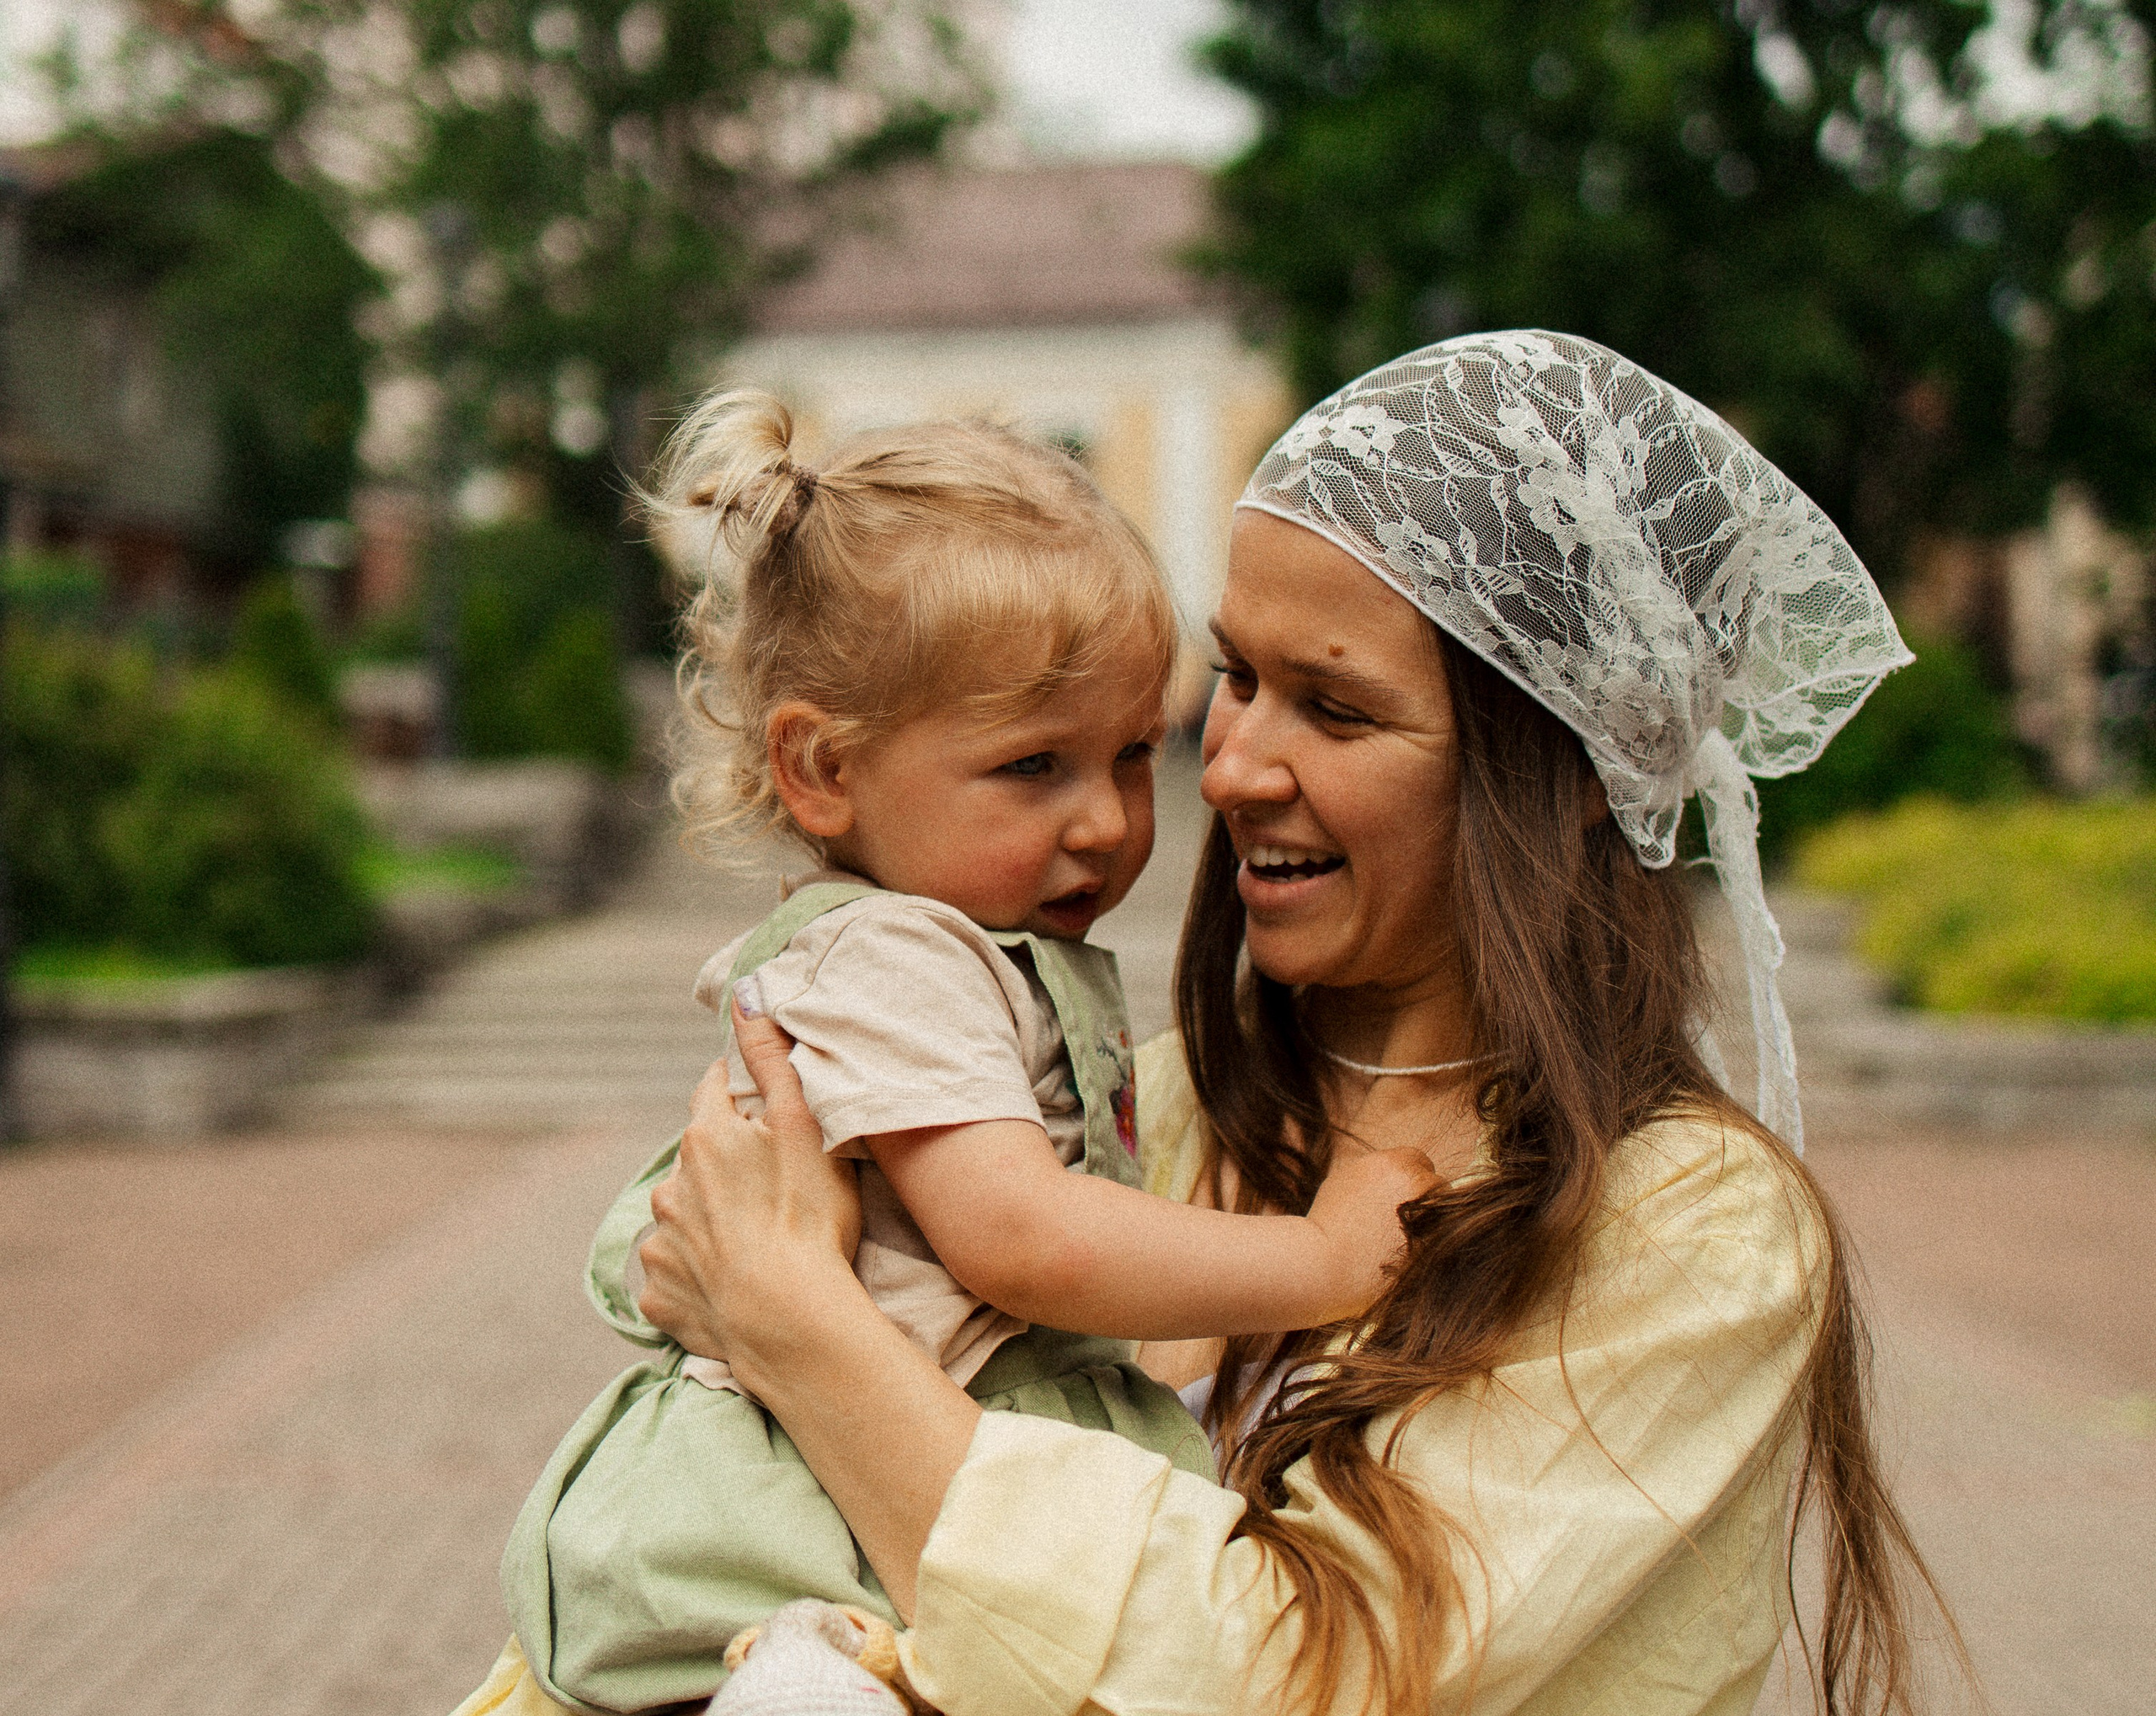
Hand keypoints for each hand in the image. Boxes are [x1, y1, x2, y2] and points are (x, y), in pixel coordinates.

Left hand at [636, 992, 864, 1375]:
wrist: (789, 1321)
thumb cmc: (807, 1218)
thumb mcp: (804, 1126)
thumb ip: (773, 1059)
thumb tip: (744, 996)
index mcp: (705, 1139)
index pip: (713, 1092)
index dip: (738, 1094)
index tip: (761, 1109)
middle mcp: (670, 1187)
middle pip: (696, 1160)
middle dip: (724, 1165)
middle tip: (770, 1188)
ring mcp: (660, 1245)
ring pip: (681, 1219)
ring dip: (707, 1222)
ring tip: (754, 1244)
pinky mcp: (659, 1296)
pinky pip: (675, 1276)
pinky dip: (697, 1276)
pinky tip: (731, 1285)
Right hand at [1304, 1142, 1435, 1318]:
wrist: (1323, 1264)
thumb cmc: (1327, 1223)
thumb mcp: (1346, 1180)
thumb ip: (1377, 1172)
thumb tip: (1397, 1174)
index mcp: (1394, 1164)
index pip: (1420, 1160)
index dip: (1410, 1177)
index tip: (1400, 1195)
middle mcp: (1416, 1184)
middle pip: (1436, 1184)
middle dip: (1423, 1198)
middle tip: (1403, 1220)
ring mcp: (1429, 1215)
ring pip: (1445, 1213)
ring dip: (1431, 1222)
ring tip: (1403, 1240)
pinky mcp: (1435, 1245)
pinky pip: (1443, 1241)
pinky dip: (1431, 1246)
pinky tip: (1406, 1255)